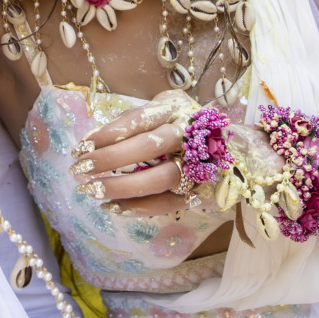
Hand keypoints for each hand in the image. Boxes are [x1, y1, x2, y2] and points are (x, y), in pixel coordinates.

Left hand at [73, 94, 202, 216]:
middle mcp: (191, 134)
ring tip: (92, 191)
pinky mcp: (201, 192)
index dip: (107, 134)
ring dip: (122, 187)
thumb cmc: (187, 126)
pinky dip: (138, 207)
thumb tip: (94, 140)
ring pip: (160, 178)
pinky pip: (167, 204)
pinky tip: (112, 207)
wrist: (239, 151)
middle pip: (148, 146)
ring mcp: (199, 165)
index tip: (80, 148)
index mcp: (177, 110)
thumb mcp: (164, 110)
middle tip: (79, 169)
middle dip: (110, 159)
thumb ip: (134, 120)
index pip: (138, 120)